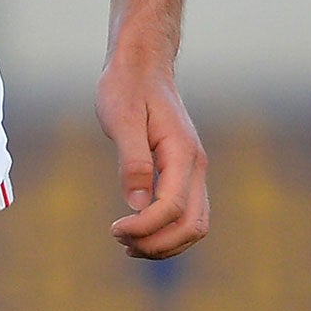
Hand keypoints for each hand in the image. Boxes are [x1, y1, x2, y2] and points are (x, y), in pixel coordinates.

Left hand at [95, 46, 208, 258]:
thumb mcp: (122, 119)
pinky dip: (167, 231)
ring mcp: (193, 170)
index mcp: (182, 152)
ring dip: (164, 243)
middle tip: (121, 242)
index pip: (174, 207)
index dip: (146, 226)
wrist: (141, 66)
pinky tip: (138, 233)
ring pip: (194, 225)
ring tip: (127, 244)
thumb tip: (136, 205)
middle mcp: (195, 165)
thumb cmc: (127, 88)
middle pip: (192, 226)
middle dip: (158, 243)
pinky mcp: (184, 173)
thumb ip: (132, 161)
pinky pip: (186, 214)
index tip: (115, 229)